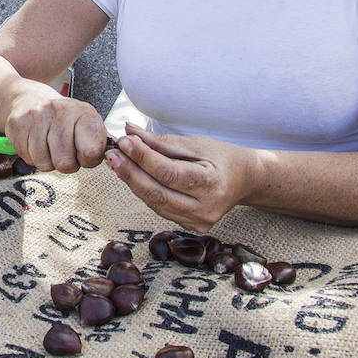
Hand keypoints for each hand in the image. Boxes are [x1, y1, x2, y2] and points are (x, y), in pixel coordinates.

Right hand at [4, 84, 108, 173]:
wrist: (26, 97)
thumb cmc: (62, 118)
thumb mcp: (85, 123)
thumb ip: (99, 143)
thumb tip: (114, 158)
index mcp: (83, 112)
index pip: (91, 152)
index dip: (88, 160)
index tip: (84, 153)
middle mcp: (60, 111)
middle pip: (65, 163)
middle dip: (66, 164)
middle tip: (64, 151)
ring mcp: (36, 116)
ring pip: (44, 163)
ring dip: (48, 161)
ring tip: (49, 146)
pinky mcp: (17, 124)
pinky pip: (27, 157)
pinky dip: (32, 156)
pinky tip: (35, 142)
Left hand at [105, 123, 256, 232]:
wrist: (245, 180)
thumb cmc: (222, 157)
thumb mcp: (196, 144)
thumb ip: (161, 141)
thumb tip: (129, 131)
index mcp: (212, 184)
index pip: (168, 172)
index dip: (143, 157)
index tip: (124, 141)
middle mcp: (206, 209)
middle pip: (157, 192)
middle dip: (130, 172)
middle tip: (112, 154)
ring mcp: (198, 222)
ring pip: (155, 203)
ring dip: (132, 182)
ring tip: (116, 162)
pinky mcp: (191, 227)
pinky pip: (160, 208)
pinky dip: (144, 191)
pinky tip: (131, 176)